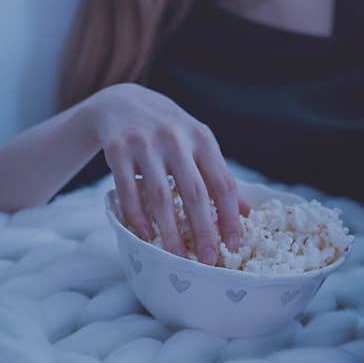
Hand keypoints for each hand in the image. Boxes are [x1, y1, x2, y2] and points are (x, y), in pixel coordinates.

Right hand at [83, 83, 250, 262]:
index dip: (230, 216)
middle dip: (204, 230)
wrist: (121, 102)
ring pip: (161, 196)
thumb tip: (247, 213)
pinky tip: (145, 237)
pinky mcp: (117, 149)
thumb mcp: (197, 144)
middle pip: (195, 193)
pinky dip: (137, 216)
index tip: (234, 244)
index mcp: (202, 139)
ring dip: (169, 231)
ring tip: (176, 257)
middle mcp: (176, 139)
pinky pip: (128, 190)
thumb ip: (218, 175)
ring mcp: (145, 143)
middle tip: (207, 260)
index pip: (223, 183)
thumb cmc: (168, 131)